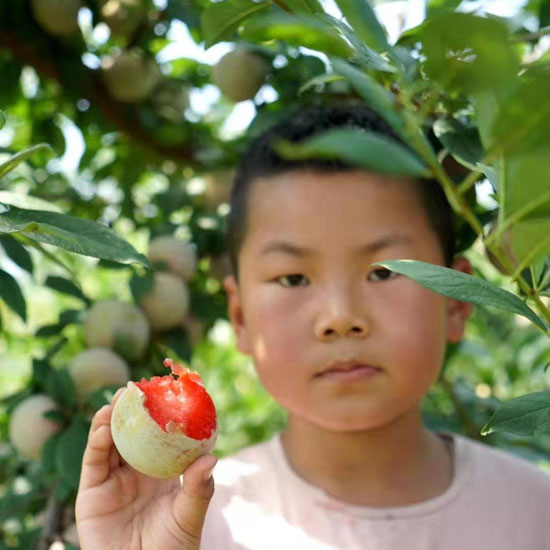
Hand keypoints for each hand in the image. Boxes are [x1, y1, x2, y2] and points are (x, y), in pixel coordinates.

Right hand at [75, 388, 216, 549]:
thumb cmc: (172, 549)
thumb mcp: (189, 516)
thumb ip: (199, 489)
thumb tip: (212, 458)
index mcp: (162, 472)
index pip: (161, 436)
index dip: (161, 414)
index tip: (166, 390)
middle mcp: (136, 472)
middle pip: (133, 433)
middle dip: (132, 409)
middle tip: (136, 386)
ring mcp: (113, 480)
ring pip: (110, 441)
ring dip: (112, 417)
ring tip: (118, 398)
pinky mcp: (91, 492)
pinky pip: (94, 460)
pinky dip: (97, 440)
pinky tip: (104, 424)